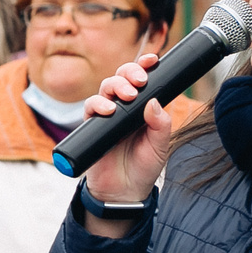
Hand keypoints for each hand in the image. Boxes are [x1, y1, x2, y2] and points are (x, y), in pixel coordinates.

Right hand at [78, 53, 175, 217]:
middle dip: (130, 72)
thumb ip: (161, 124)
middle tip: (139, 81)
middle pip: (122, 78)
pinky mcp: (92, 127)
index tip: (152, 60)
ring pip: (105, 88)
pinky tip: (108, 110)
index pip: (143, 81)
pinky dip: (98, 104)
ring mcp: (107, 115)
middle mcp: (124, 108)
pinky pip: (90, 108)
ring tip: (127, 96)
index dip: (144, 66)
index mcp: (143, 108)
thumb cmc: (143, 168)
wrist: (124, 193)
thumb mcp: (160, 146)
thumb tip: (154, 101)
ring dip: (115, 86)